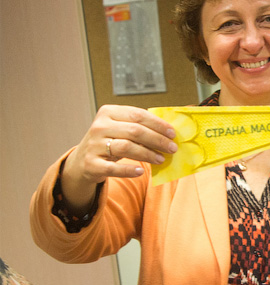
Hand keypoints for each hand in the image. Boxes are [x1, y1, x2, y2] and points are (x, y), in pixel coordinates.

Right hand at [61, 105, 176, 208]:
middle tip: (172, 148)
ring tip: (161, 159)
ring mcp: (94, 145)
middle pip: (135, 131)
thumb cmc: (109, 142)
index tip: (173, 133)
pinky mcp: (91, 164)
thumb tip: (169, 133)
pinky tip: (141, 171)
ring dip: (148, 154)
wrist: (82, 162)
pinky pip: (113, 168)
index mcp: (108, 112)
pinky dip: (128, 170)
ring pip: (126, 147)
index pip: (138, 115)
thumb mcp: (120, 129)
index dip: (158, 124)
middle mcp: (99, 126)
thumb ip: (139, 127)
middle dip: (157, 140)